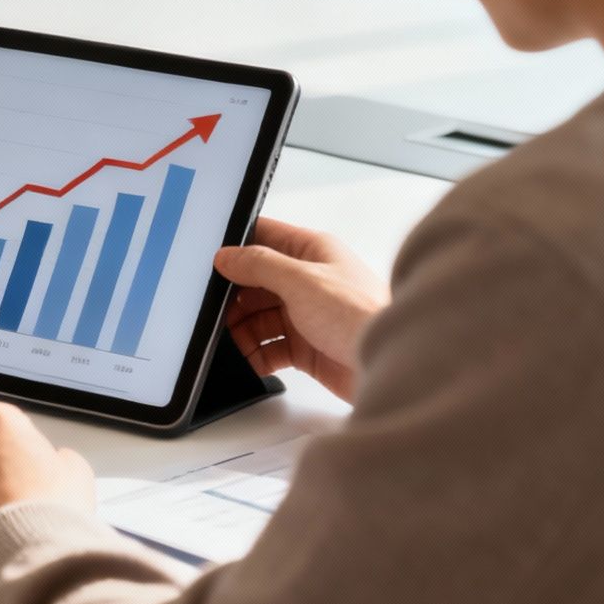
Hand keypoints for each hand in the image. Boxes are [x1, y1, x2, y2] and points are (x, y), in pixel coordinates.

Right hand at [215, 217, 387, 401]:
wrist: (391, 365)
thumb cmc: (361, 314)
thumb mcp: (301, 280)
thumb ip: (260, 265)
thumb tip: (227, 255)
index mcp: (312, 251)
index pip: (264, 238)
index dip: (236, 248)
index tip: (212, 264)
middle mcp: (309, 280)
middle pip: (257, 284)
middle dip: (234, 299)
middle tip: (216, 313)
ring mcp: (308, 314)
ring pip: (261, 318)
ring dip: (243, 330)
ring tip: (231, 341)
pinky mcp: (308, 347)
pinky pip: (272, 348)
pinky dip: (257, 355)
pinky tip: (250, 360)